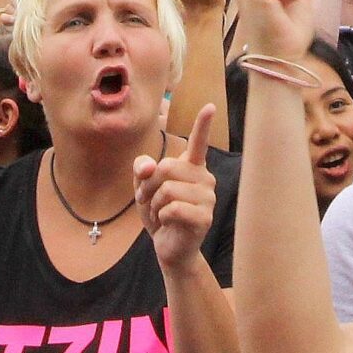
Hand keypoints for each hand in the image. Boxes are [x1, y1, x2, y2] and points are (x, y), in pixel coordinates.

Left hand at [134, 106, 218, 270]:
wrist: (168, 246)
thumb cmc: (159, 213)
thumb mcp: (143, 188)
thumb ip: (142, 170)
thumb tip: (147, 166)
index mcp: (191, 167)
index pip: (198, 142)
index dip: (203, 124)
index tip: (209, 106)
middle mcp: (204, 178)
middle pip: (165, 167)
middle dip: (148, 186)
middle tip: (149, 201)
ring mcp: (207, 197)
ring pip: (167, 189)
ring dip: (154, 205)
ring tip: (160, 214)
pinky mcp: (204, 217)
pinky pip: (172, 208)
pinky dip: (162, 217)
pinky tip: (168, 224)